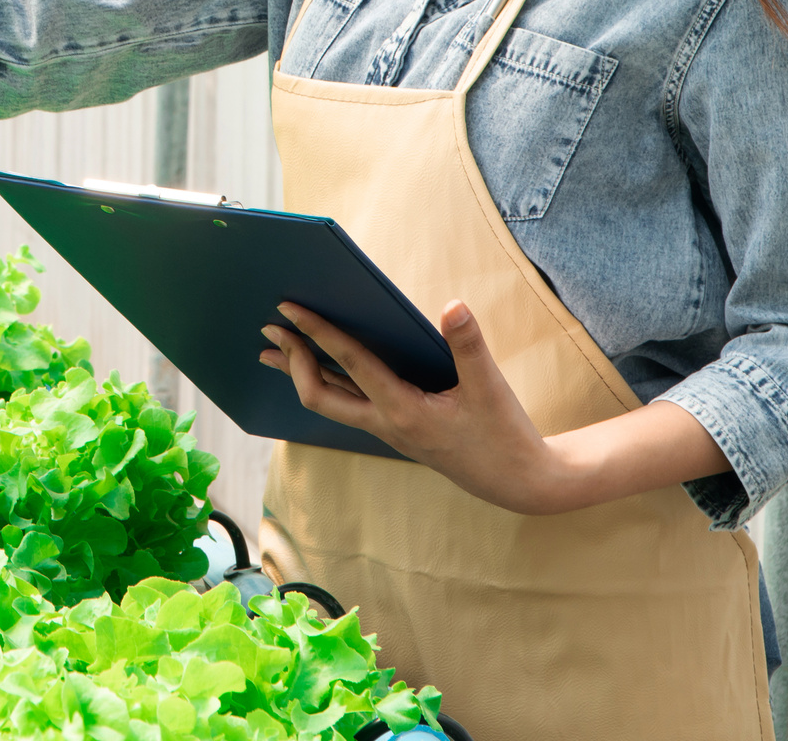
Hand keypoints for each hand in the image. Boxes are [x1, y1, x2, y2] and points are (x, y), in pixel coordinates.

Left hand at [258, 301, 733, 514]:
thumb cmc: (504, 434)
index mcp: (404, 411)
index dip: (317, 333)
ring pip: (330, 402)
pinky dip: (326, 382)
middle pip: (319, 394)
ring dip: (300, 373)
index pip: (349, 364)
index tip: (290, 309)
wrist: (518, 482)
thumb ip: (469, 345)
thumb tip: (453, 305)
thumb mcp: (491, 388)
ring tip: (271, 349)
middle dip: (292, 359)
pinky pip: (348, 404)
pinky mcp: (396, 430)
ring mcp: (388, 430)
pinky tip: (320, 368)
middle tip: (269, 327)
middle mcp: (386, 423)